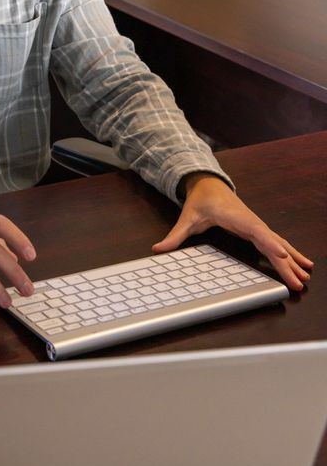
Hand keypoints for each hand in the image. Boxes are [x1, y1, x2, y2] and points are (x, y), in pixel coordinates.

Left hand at [153, 174, 312, 289]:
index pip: (256, 231)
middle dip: (287, 262)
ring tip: (307, 275)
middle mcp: (252, 222)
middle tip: (299, 280)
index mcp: (238, 218)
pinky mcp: (258, 230)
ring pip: (279, 244)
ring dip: (293, 260)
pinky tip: (301, 264)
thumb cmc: (201, 201)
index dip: (269, 243)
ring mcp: (257, 226)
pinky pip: (276, 243)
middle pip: (273, 242)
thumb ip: (174, 235)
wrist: (210, 185)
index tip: (282, 254)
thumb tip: (157, 249)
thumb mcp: (187, 218)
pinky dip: (290, 254)